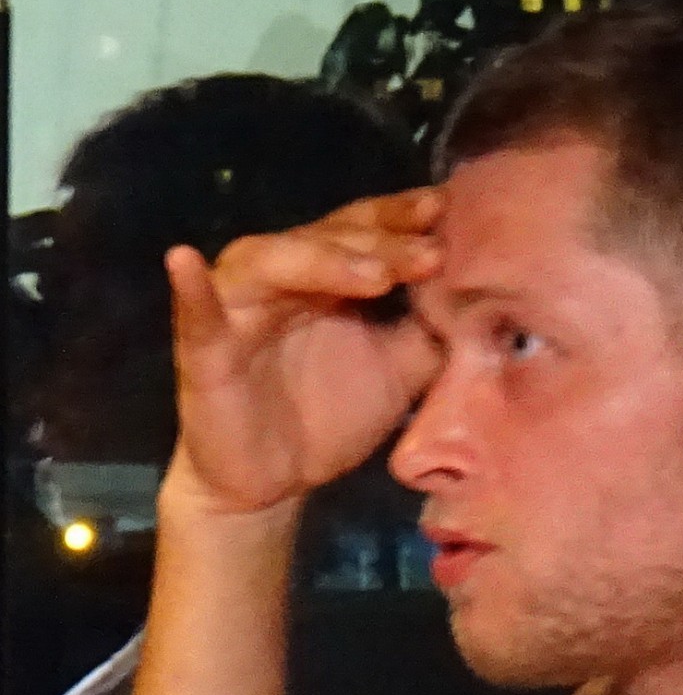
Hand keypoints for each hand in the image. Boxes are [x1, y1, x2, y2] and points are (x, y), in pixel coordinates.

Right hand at [164, 187, 445, 515]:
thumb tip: (485, 303)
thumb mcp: (400, 373)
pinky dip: (192, 286)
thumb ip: (434, 335)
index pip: (367, 232)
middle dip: (382, 242)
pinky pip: (197, 313)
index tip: (449, 212)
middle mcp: (283, 278)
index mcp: (329, 276)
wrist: (273, 482)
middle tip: (431, 250)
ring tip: (374, 271)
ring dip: (323, 260)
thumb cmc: (331, 415)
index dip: (404, 220)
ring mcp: (240, 308)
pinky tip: (184, 260)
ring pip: (275, 263)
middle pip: (329, 240)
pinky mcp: (206, 349)